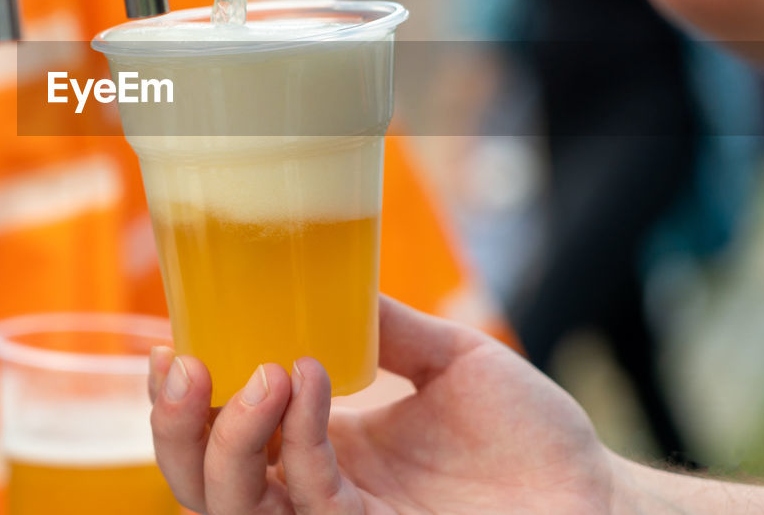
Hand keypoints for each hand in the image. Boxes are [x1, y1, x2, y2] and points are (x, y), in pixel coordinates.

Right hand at [148, 296, 619, 513]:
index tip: (168, 341)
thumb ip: (387, 326)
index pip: (221, 437)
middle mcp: (315, 492)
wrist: (595, 493)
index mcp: (319, 448)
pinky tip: (311, 380)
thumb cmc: (529, 436)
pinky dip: (302, 440)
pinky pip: (312, 501)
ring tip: (263, 369)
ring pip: (235, 508)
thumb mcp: (450, 360)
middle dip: (174, 431)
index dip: (180, 404)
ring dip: (229, 438)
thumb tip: (328, 271)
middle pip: (204, 484)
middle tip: (186, 363)